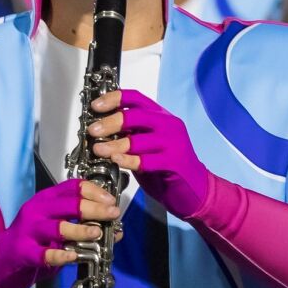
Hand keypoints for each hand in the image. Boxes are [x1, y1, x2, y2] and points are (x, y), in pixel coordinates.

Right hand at [0, 178, 121, 287]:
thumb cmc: (32, 241)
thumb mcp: (57, 230)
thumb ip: (83, 227)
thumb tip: (116, 231)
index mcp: (46, 200)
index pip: (72, 187)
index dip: (94, 190)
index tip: (111, 199)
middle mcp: (37, 211)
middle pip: (68, 204)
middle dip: (94, 208)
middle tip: (112, 213)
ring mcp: (29, 231)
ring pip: (58, 227)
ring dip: (80, 229)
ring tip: (96, 232)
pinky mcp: (23, 252)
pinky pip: (44, 254)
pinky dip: (61, 255)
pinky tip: (74, 257)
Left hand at [87, 89, 211, 219]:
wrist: (195, 189)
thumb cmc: (166, 167)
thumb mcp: (147, 145)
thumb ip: (130, 134)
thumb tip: (100, 128)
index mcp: (162, 116)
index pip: (136, 98)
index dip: (114, 99)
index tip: (95, 107)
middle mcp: (169, 125)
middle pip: (136, 116)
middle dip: (110, 122)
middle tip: (93, 131)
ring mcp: (174, 143)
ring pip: (139, 139)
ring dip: (114, 144)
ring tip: (98, 149)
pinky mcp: (175, 162)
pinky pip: (147, 160)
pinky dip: (129, 160)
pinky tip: (116, 161)